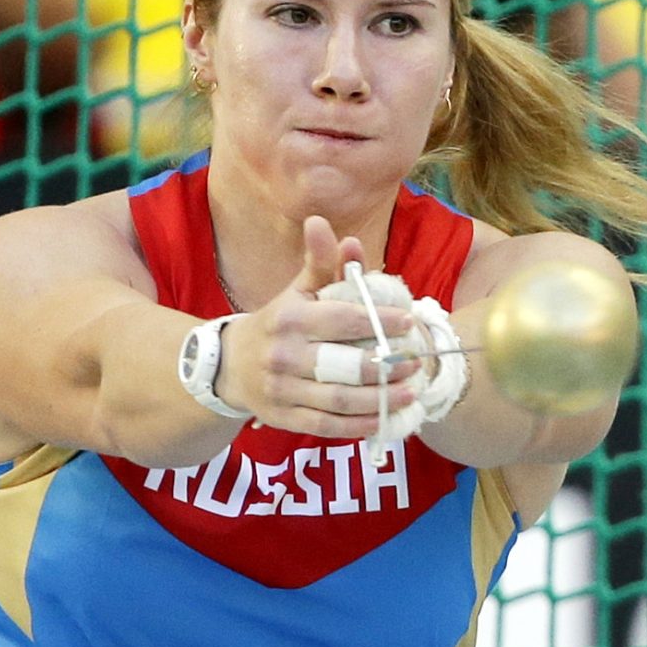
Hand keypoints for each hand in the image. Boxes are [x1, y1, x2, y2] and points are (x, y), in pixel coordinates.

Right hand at [214, 216, 422, 437]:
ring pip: (340, 399)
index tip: (409, 322)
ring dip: (381, 399)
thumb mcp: (297, 291)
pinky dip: (360, 425)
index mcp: (289, 319)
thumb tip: (321, 222)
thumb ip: (319, 262)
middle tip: (415, 362)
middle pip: (345, 365)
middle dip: (386, 365)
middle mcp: (284, 355)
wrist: (231, 366)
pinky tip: (385, 417)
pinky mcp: (284, 418)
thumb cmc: (279, 324)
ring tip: (411, 391)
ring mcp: (282, 390)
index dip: (381, 321)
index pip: (344, 319)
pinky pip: (328, 425)